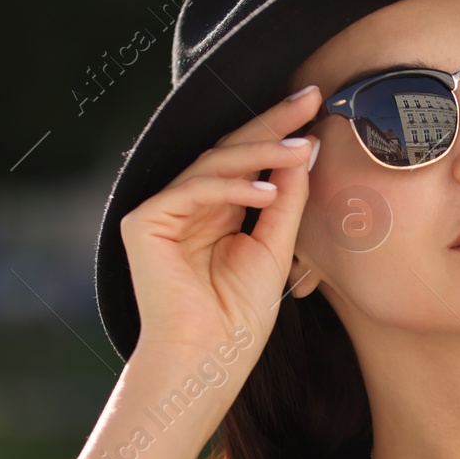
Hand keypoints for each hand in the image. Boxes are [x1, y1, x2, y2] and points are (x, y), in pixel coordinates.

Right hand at [118, 85, 321, 365]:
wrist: (208, 360)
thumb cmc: (239, 317)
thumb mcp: (275, 249)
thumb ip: (287, 202)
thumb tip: (305, 150)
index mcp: (216, 210)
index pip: (249, 160)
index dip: (280, 130)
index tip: (316, 104)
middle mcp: (187, 205)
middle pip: (231, 151)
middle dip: (271, 123)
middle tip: (309, 98)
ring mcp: (162, 211)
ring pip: (213, 165)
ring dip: (261, 154)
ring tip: (301, 149)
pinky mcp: (143, 223)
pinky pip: (193, 190)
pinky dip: (232, 188)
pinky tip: (268, 191)